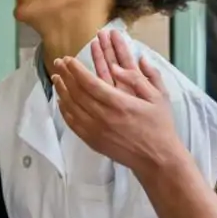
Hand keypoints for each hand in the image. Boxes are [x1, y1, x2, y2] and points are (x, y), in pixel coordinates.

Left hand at [49, 29, 178, 174]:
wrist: (156, 158)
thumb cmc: (159, 126)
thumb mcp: (158, 97)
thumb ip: (138, 79)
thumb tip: (117, 65)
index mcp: (120, 104)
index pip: (90, 83)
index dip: (76, 70)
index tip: (69, 59)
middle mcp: (104, 117)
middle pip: (77, 93)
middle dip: (66, 75)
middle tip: (59, 63)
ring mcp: (96, 131)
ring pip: (72, 107)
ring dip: (62, 90)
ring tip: (57, 78)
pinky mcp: (93, 142)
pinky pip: (73, 123)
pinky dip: (65, 110)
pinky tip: (62, 100)